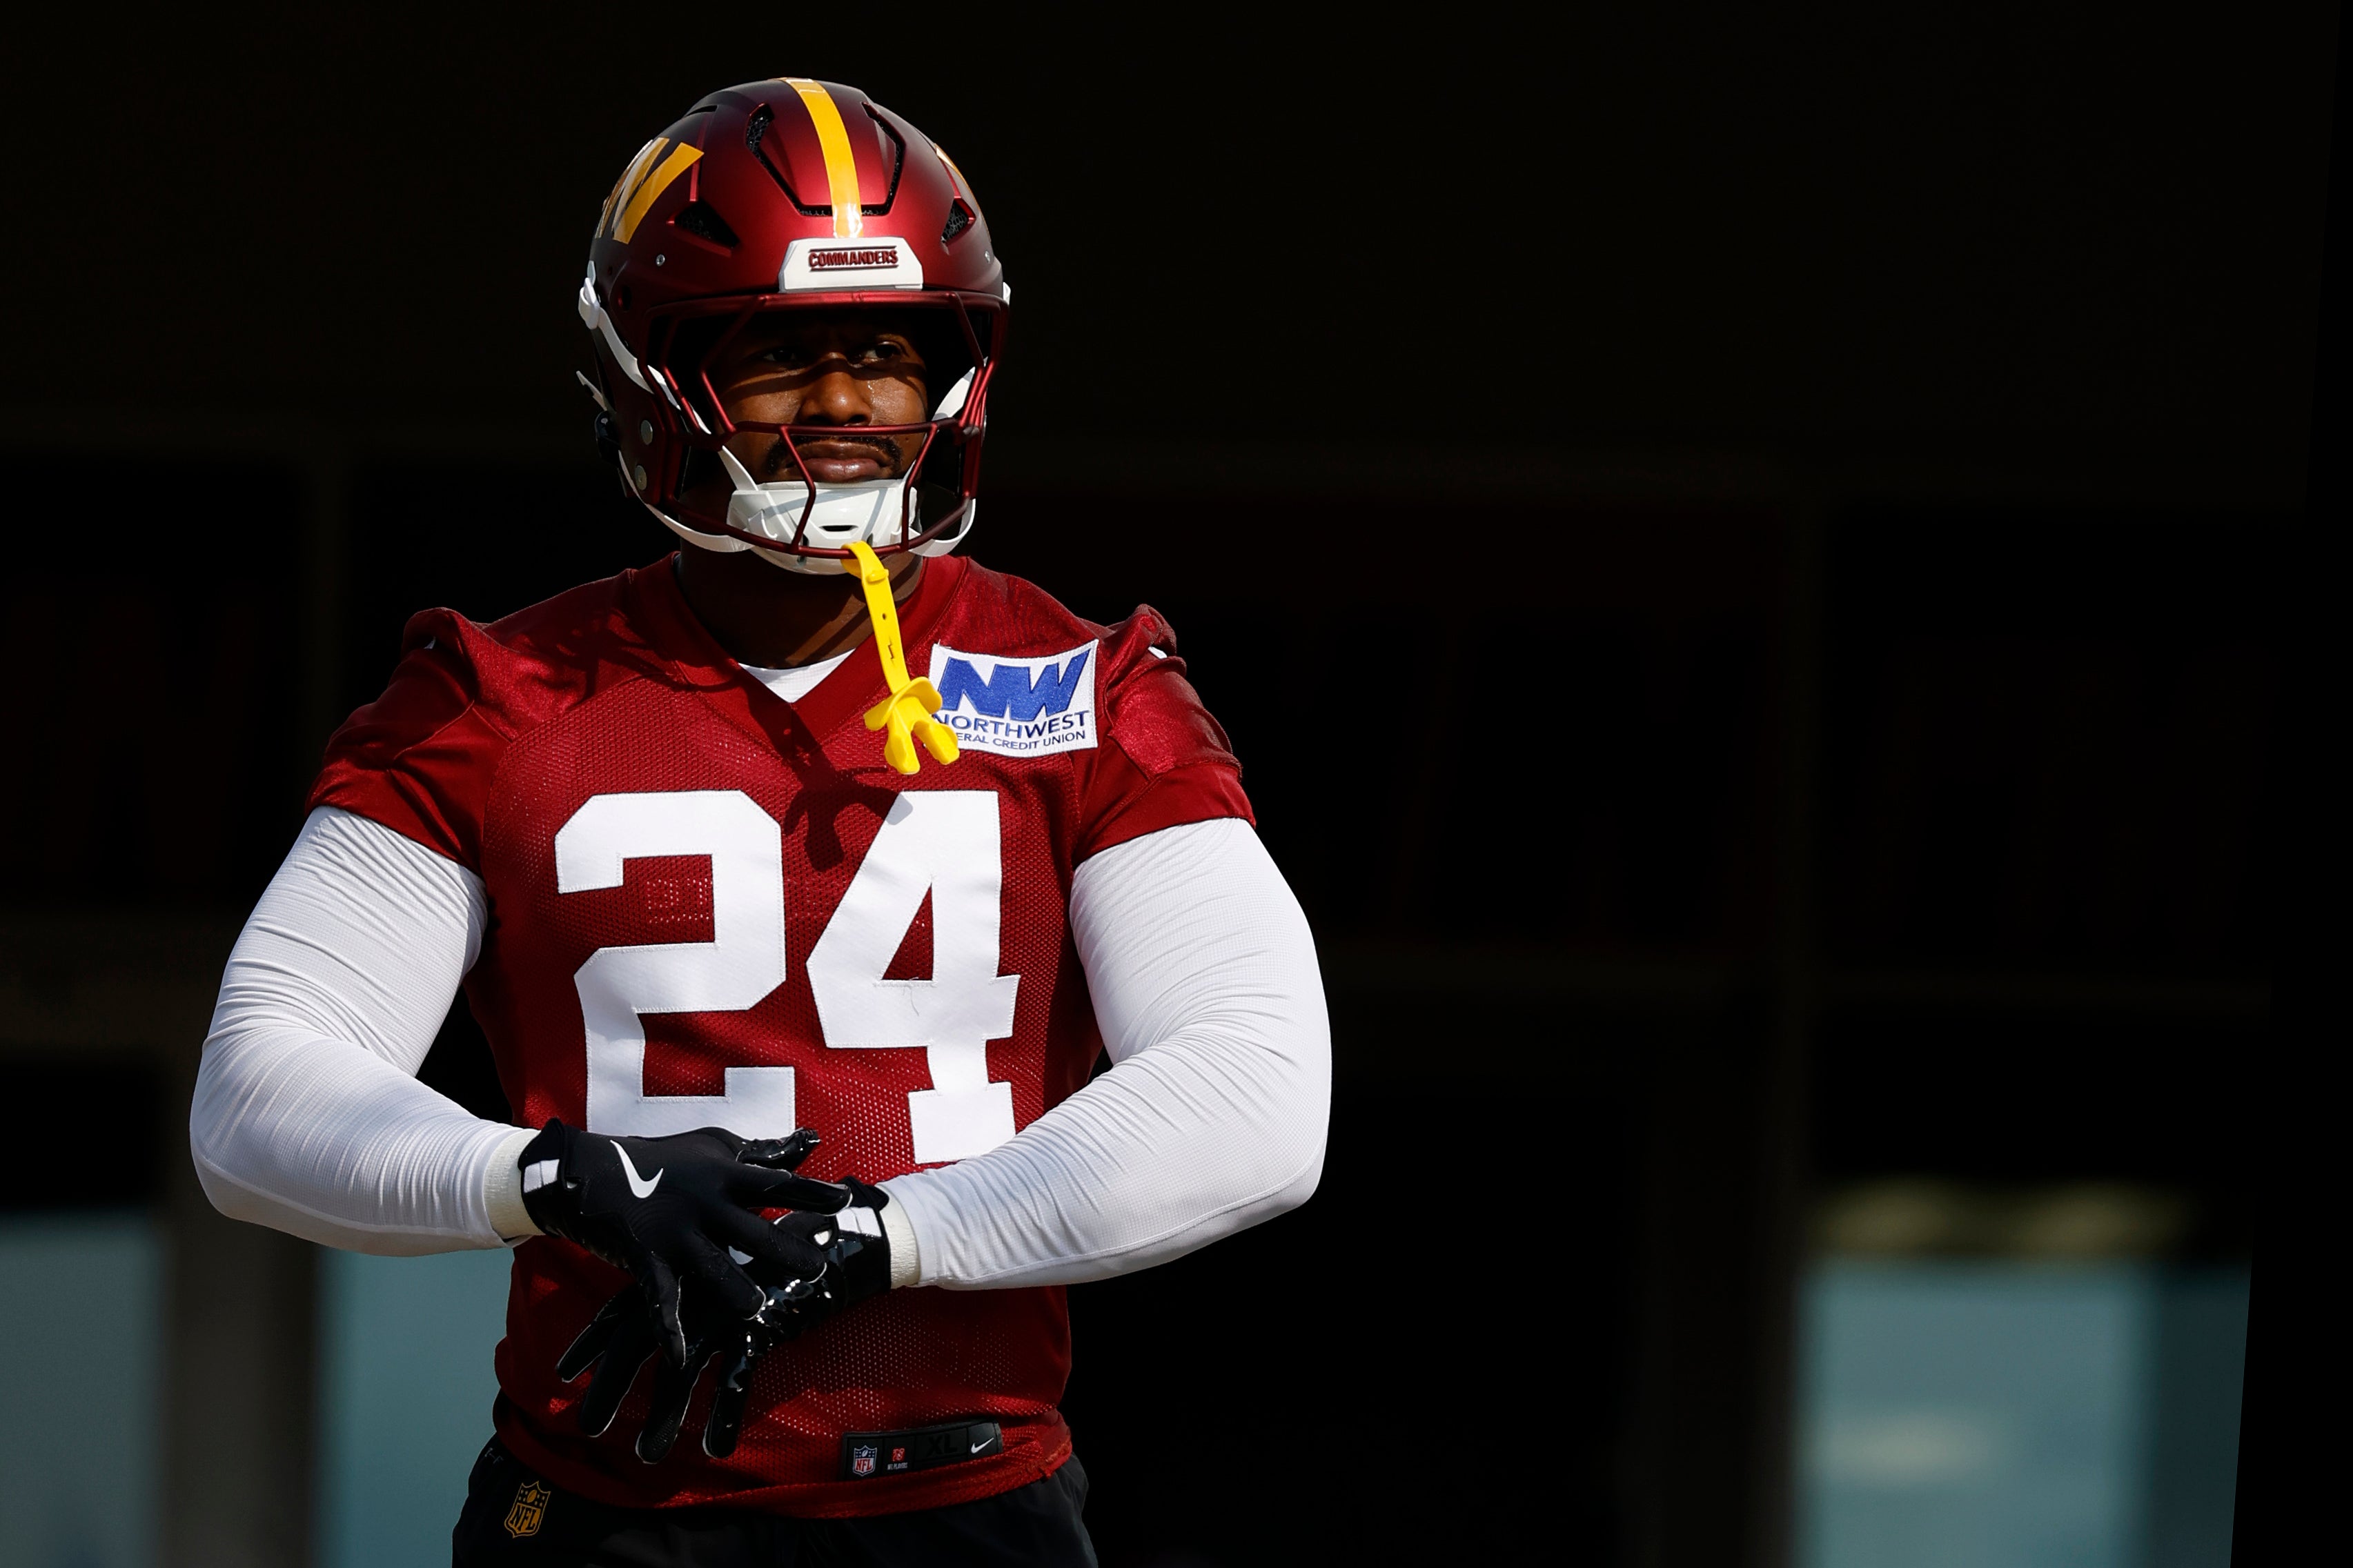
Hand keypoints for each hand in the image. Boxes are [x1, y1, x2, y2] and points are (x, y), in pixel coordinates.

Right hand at [518, 1121, 846, 1367]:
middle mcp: (703, 1202)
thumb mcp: (716, 1147)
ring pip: (710, 1264)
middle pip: (751, 1229)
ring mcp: (674, 1231)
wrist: (591, 1172)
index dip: (809, 1191)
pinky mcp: (645, 1256)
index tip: (844, 1200)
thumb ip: (765, 1152)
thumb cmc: (665, 1159)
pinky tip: (681, 1355)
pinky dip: (669, 1328)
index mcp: (723, 1174)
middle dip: (784, 1250)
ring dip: (732, 1288)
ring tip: (756, 1308)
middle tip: (818, 1269)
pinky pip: (660, 1296)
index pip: (774, 1182)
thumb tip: (811, 1141)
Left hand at [557, 1177, 897, 1461]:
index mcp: (680, 1274)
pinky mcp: (758, 1329)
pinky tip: (714, 1451)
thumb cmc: (781, 1244)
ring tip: (644, 1457)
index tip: (564, 1373)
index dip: (590, 1343)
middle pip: (634, 1347)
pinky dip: (722, 1418)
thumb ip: (699, 1274)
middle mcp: (692, 1294)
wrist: (836, 1235)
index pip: (620, 1311)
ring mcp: (723, 1312)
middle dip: (608, 1390)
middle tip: (585, 1427)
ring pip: (679, 1374)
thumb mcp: (730, 1253)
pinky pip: (733, 1383)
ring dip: (661, 1418)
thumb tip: (675, 1298)